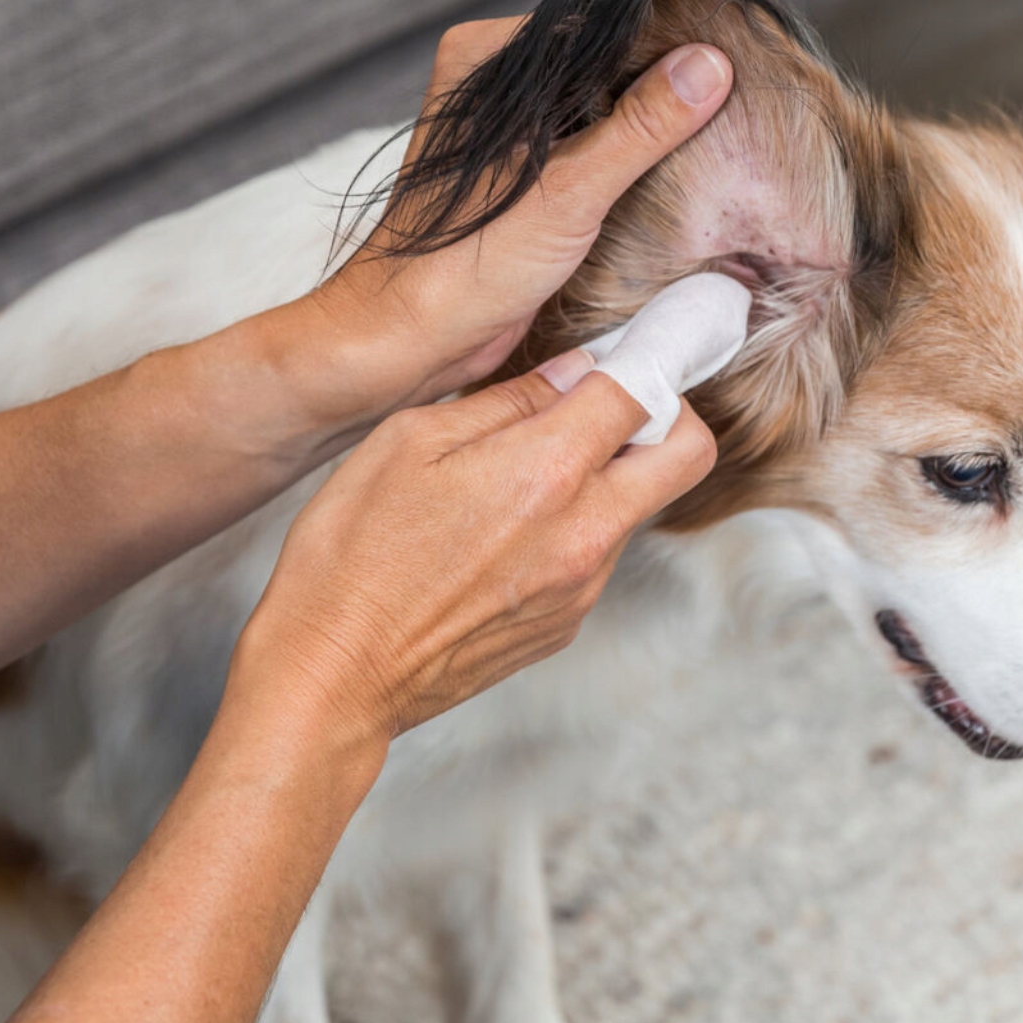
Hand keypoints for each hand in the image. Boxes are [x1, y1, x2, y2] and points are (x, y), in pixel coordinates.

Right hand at [229, 353, 716, 746]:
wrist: (333, 676)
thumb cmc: (350, 556)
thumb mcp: (409, 442)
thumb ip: (505, 401)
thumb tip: (574, 372)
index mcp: (546, 472)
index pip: (645, 392)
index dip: (643, 356)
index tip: (630, 346)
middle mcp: (584, 533)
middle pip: (688, 455)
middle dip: (663, 417)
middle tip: (605, 409)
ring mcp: (582, 587)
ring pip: (638, 507)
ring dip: (605, 479)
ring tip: (517, 479)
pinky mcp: (566, 624)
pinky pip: (597, 556)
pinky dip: (571, 530)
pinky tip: (498, 535)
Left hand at [312, 18, 734, 411]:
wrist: (412, 338)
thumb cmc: (465, 266)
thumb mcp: (571, 191)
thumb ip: (641, 127)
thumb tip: (707, 67)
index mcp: (488, 59)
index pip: (598, 30)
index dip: (663, 50)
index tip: (724, 73)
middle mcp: (493, 85)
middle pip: (603, 69)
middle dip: (660, 93)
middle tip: (729, 116)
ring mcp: (508, 132)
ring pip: (599, 112)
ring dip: (647, 133)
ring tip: (709, 146)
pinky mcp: (521, 176)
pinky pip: (588, 150)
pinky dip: (625, 164)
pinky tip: (668, 181)